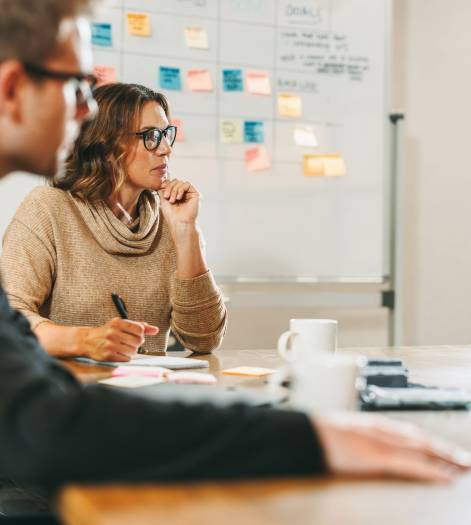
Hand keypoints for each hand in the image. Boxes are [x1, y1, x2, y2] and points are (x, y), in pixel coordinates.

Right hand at [80, 318, 158, 361]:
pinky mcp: (107, 356)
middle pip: (138, 341)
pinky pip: (126, 359)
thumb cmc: (108, 331)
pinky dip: (126, 357)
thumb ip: (140, 326)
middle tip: (130, 343)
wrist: (88, 340)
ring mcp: (109, 345)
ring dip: (132, 351)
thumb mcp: (122, 324)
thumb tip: (155, 330)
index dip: (141, 334)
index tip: (136, 335)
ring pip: (133, 351)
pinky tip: (120, 353)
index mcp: (117, 323)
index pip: (139, 329)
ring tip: (125, 348)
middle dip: (137, 343)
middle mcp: (113, 333)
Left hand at [158, 179, 199, 225]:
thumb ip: (163, 189)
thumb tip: (162, 181)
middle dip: (169, 187)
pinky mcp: (195, 194)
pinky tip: (178, 197)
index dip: (166, 183)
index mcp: (175, 195)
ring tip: (172, 200)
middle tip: (167, 196)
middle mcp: (183, 194)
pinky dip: (181, 189)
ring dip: (174, 190)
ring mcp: (189, 194)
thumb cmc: (171, 215)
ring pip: (180, 182)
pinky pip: (187, 184)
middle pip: (175, 181)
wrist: (179, 222)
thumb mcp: (163, 199)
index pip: (171, 183)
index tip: (162, 187)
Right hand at [314, 413, 470, 481]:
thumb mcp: (342, 433)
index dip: (430, 441)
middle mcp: (380, 429)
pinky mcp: (376, 456)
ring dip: (445, 458)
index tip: (446, 450)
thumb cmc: (318, 435)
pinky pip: (410, 464)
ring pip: (421, 449)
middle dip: (445, 449)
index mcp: (372, 424)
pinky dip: (430, 470)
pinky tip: (444, 477)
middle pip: (420, 438)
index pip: (409, 432)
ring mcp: (379, 441)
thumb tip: (364, 446)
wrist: (304, 434)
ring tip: (463, 466)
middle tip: (465, 460)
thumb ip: (358, 438)